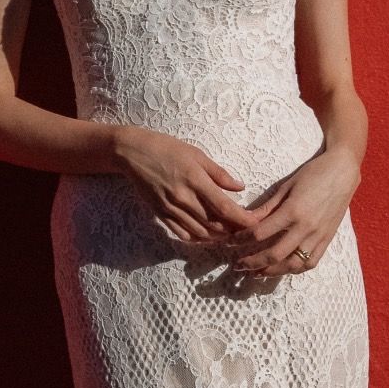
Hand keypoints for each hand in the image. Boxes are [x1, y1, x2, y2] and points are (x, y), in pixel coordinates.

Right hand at [112, 127, 265, 245]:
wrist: (133, 153)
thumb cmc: (167, 148)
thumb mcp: (197, 154)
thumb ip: (220, 174)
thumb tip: (240, 187)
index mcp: (196, 181)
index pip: (225, 208)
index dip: (242, 220)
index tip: (255, 223)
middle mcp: (184, 199)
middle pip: (215, 225)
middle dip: (233, 231)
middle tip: (245, 231)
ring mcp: (171, 209)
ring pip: (200, 233)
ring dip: (217, 238)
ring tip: (229, 234)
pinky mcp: (161, 214)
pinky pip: (183, 234)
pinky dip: (198, 239)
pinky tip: (207, 236)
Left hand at [223, 149, 359, 275]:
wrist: (343, 171)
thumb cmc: (313, 173)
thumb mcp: (286, 186)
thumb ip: (267, 207)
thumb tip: (246, 221)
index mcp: (293, 211)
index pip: (260, 233)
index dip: (241, 241)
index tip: (230, 243)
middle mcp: (305, 227)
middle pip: (273, 255)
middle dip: (252, 263)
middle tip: (237, 266)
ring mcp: (318, 236)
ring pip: (292, 265)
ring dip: (272, 272)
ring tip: (256, 273)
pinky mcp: (327, 240)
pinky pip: (310, 263)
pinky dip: (294, 269)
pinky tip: (281, 269)